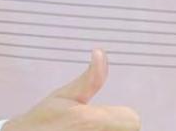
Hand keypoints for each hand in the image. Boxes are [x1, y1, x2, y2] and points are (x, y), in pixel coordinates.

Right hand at [6, 49, 140, 130]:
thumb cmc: (44, 119)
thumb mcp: (64, 95)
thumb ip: (90, 78)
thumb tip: (100, 52)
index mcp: (89, 121)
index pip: (132, 120)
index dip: (121, 116)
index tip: (104, 117)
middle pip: (129, 129)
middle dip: (115, 127)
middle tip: (92, 126)